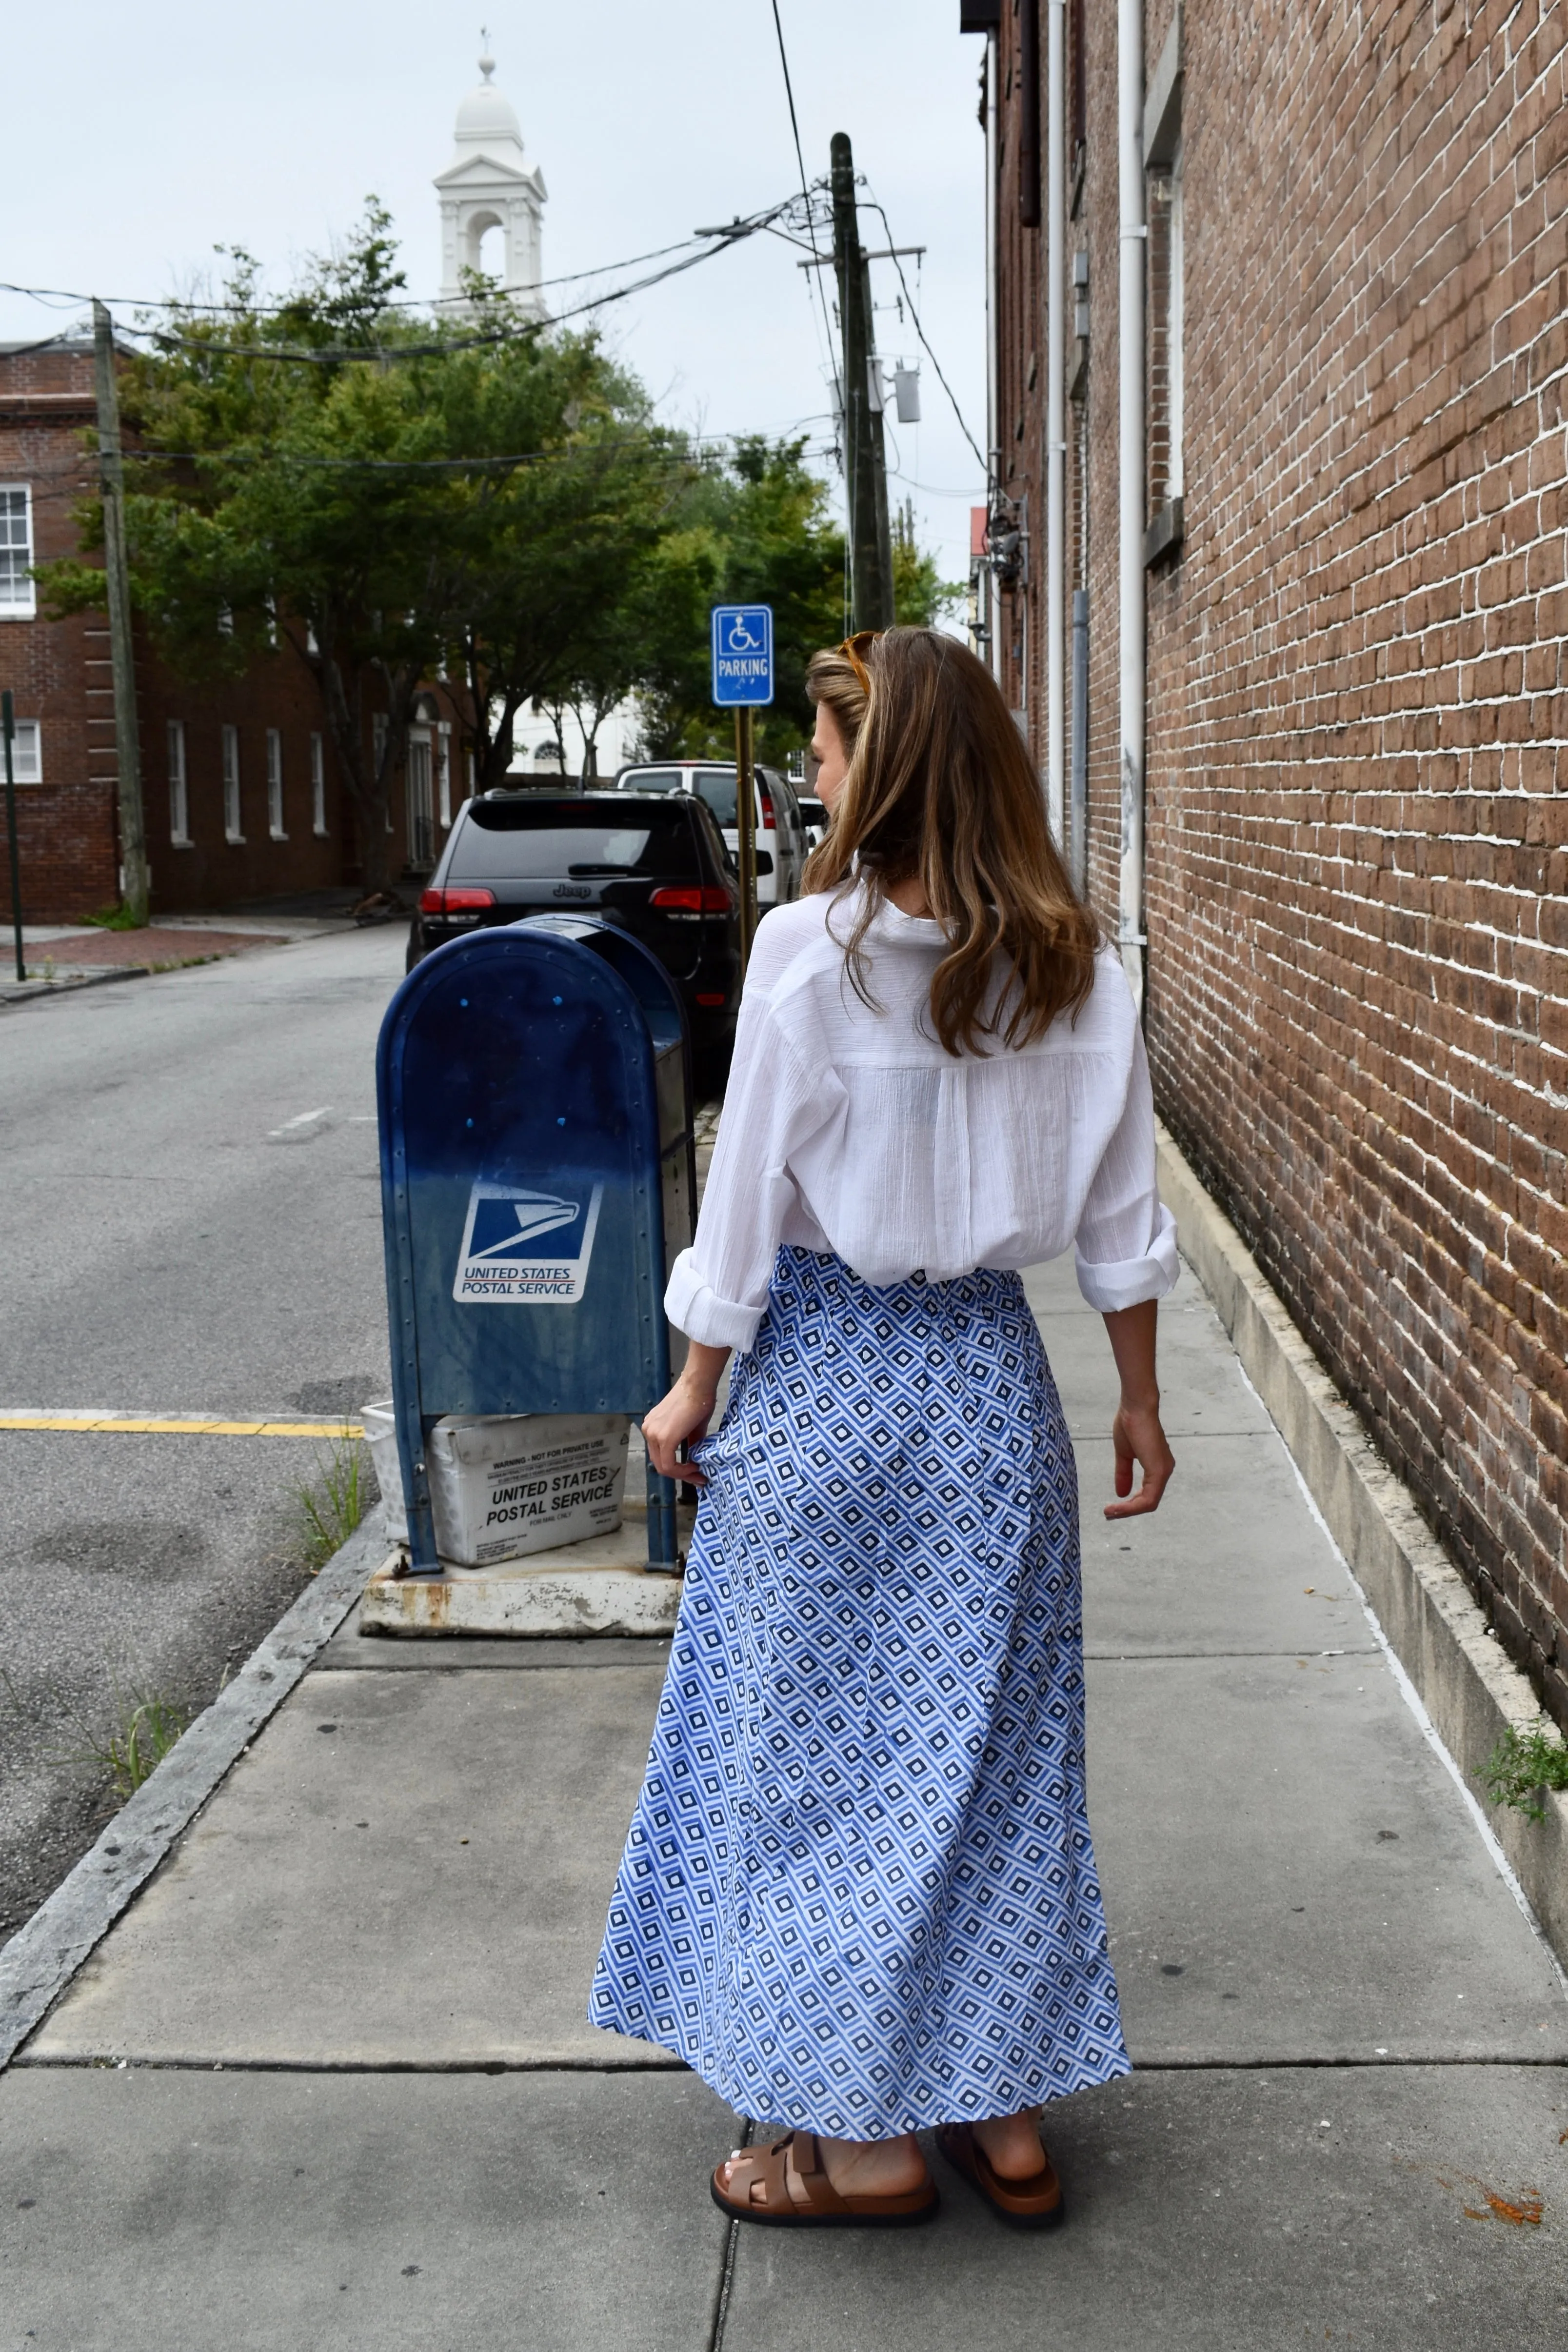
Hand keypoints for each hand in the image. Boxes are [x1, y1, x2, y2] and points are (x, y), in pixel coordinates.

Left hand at [642, 1372, 719, 1485]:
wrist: (699, 1385)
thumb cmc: (699, 1399)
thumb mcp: (691, 1426)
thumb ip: (689, 1443)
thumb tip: (695, 1460)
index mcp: (652, 1426)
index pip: (659, 1455)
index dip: (677, 1468)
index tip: (695, 1472)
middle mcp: (648, 1430)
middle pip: (659, 1463)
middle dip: (679, 1474)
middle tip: (698, 1478)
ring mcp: (653, 1434)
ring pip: (663, 1467)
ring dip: (682, 1475)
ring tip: (699, 1474)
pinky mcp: (664, 1438)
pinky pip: (669, 1465)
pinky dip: (682, 1471)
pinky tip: (695, 1467)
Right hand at [1105, 1398, 1173, 1518]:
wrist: (1135, 1407)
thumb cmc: (1130, 1424)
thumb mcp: (1124, 1454)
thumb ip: (1124, 1473)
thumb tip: (1120, 1493)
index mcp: (1158, 1467)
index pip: (1147, 1494)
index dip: (1130, 1504)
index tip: (1112, 1508)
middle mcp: (1165, 1471)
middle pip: (1148, 1502)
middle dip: (1127, 1511)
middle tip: (1109, 1514)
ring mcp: (1163, 1472)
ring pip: (1148, 1504)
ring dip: (1128, 1511)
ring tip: (1109, 1512)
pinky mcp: (1159, 1472)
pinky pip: (1148, 1499)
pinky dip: (1131, 1506)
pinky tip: (1117, 1505)